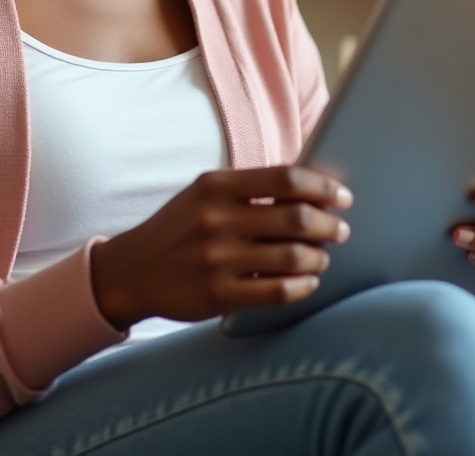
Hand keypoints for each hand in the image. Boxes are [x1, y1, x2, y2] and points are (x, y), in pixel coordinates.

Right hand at [90, 166, 352, 330]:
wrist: (132, 270)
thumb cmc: (180, 227)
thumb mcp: (205, 194)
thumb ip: (249, 188)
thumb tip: (312, 189)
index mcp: (216, 186)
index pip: (285, 178)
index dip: (322, 187)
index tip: (342, 196)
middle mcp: (216, 219)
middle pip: (296, 218)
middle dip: (329, 225)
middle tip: (341, 230)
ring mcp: (216, 259)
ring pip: (292, 257)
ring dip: (319, 257)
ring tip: (322, 257)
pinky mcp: (217, 295)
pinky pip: (277, 291)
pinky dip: (302, 286)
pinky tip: (308, 281)